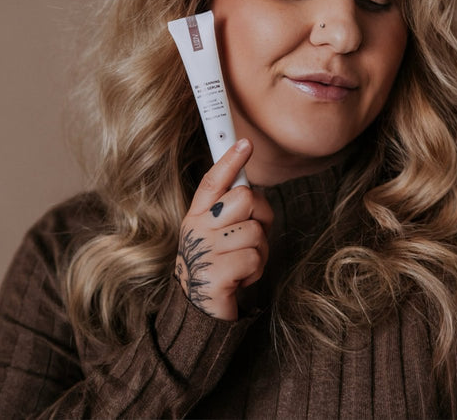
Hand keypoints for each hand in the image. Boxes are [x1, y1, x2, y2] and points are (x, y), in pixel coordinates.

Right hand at [174, 139, 272, 320]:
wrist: (200, 313)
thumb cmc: (217, 267)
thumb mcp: (217, 234)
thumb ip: (229, 210)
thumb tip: (250, 189)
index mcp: (196, 216)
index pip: (212, 181)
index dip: (229, 160)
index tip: (246, 143)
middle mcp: (196, 229)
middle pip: (244, 198)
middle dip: (260, 215)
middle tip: (251, 236)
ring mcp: (204, 251)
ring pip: (255, 230)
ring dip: (260, 250)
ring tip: (243, 263)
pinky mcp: (215, 274)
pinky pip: (254, 258)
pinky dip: (256, 270)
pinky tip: (241, 279)